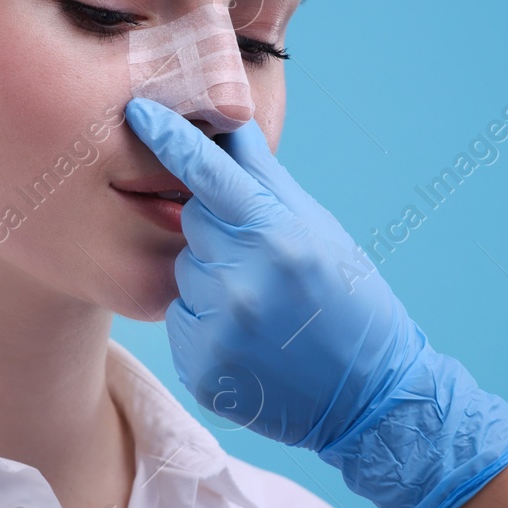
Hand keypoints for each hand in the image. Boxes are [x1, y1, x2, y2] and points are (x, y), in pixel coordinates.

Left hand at [123, 96, 507, 507]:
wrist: (371, 397)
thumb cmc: (349, 300)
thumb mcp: (320, 229)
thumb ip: (267, 178)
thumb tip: (229, 120)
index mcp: (278, 236)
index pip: (207, 174)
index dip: (169, 139)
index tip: (136, 110)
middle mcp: (245, 280)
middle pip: (192, 224)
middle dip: (217, 233)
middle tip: (262, 261)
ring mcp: (221, 328)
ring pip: (184, 275)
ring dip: (211, 281)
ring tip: (260, 307)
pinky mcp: (203, 368)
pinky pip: (180, 323)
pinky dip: (204, 325)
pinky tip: (247, 340)